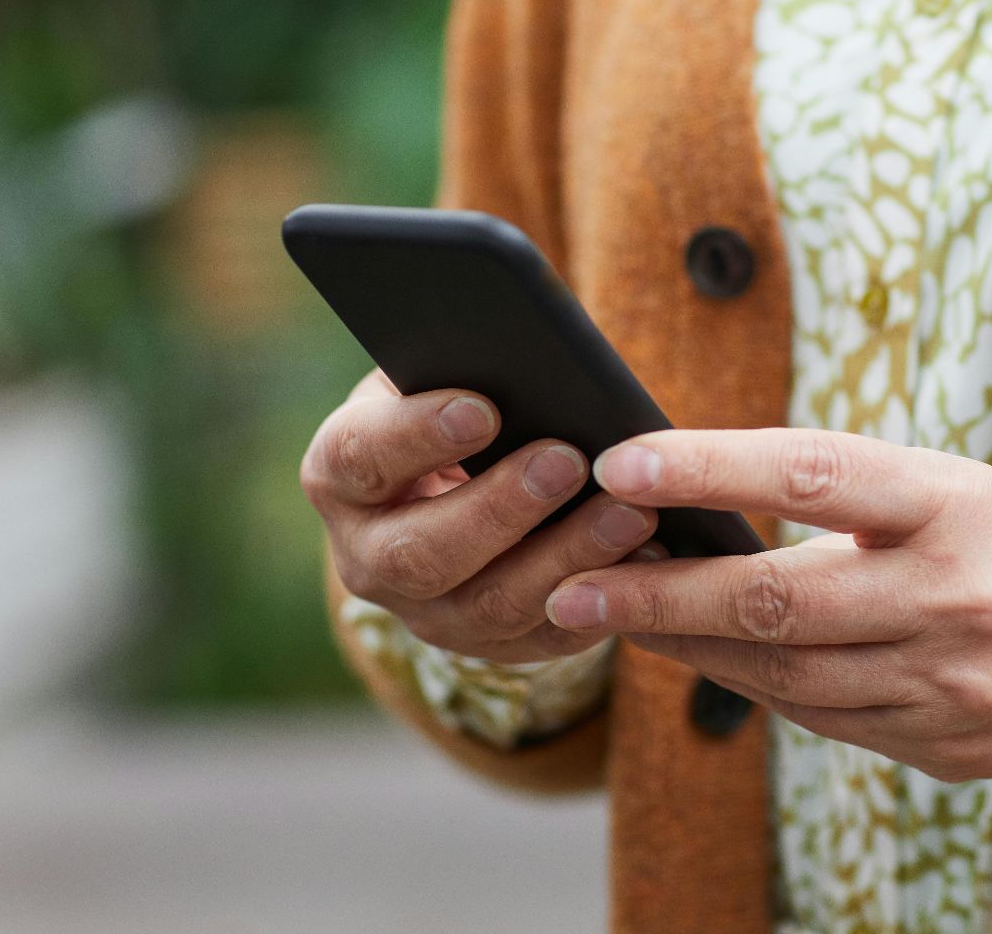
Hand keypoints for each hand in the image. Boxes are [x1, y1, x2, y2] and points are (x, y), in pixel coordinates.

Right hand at [301, 371, 664, 663]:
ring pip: (491, 605)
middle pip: (422, 553)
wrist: (460, 484)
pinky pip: (547, 636)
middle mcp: (369, 557)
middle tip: (566, 460)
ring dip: (567, 559)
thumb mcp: (439, 375)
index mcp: (341, 476)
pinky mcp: (491, 645)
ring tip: (630, 513)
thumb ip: (462, 364)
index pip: (360, 457)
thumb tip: (522, 346)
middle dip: (499, 509)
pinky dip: (603, 600)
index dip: (415, 435)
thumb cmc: (454, 406)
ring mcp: (428, 613)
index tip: (481, 408)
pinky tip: (650, 560)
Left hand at [542, 428, 991, 778]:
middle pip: (776, 602)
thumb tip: (721, 511)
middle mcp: (955, 601)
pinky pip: (826, 720)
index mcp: (962, 508)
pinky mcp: (950, 747)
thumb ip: (861, 506)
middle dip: (660, 600)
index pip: (815, 474)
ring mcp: (953, 687)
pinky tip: (714, 664)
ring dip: (690, 652)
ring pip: (785, 676)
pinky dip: (759, 690)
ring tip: (618, 623)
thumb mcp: (971, 491)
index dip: (710, 466)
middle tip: (573, 588)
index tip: (624, 461)